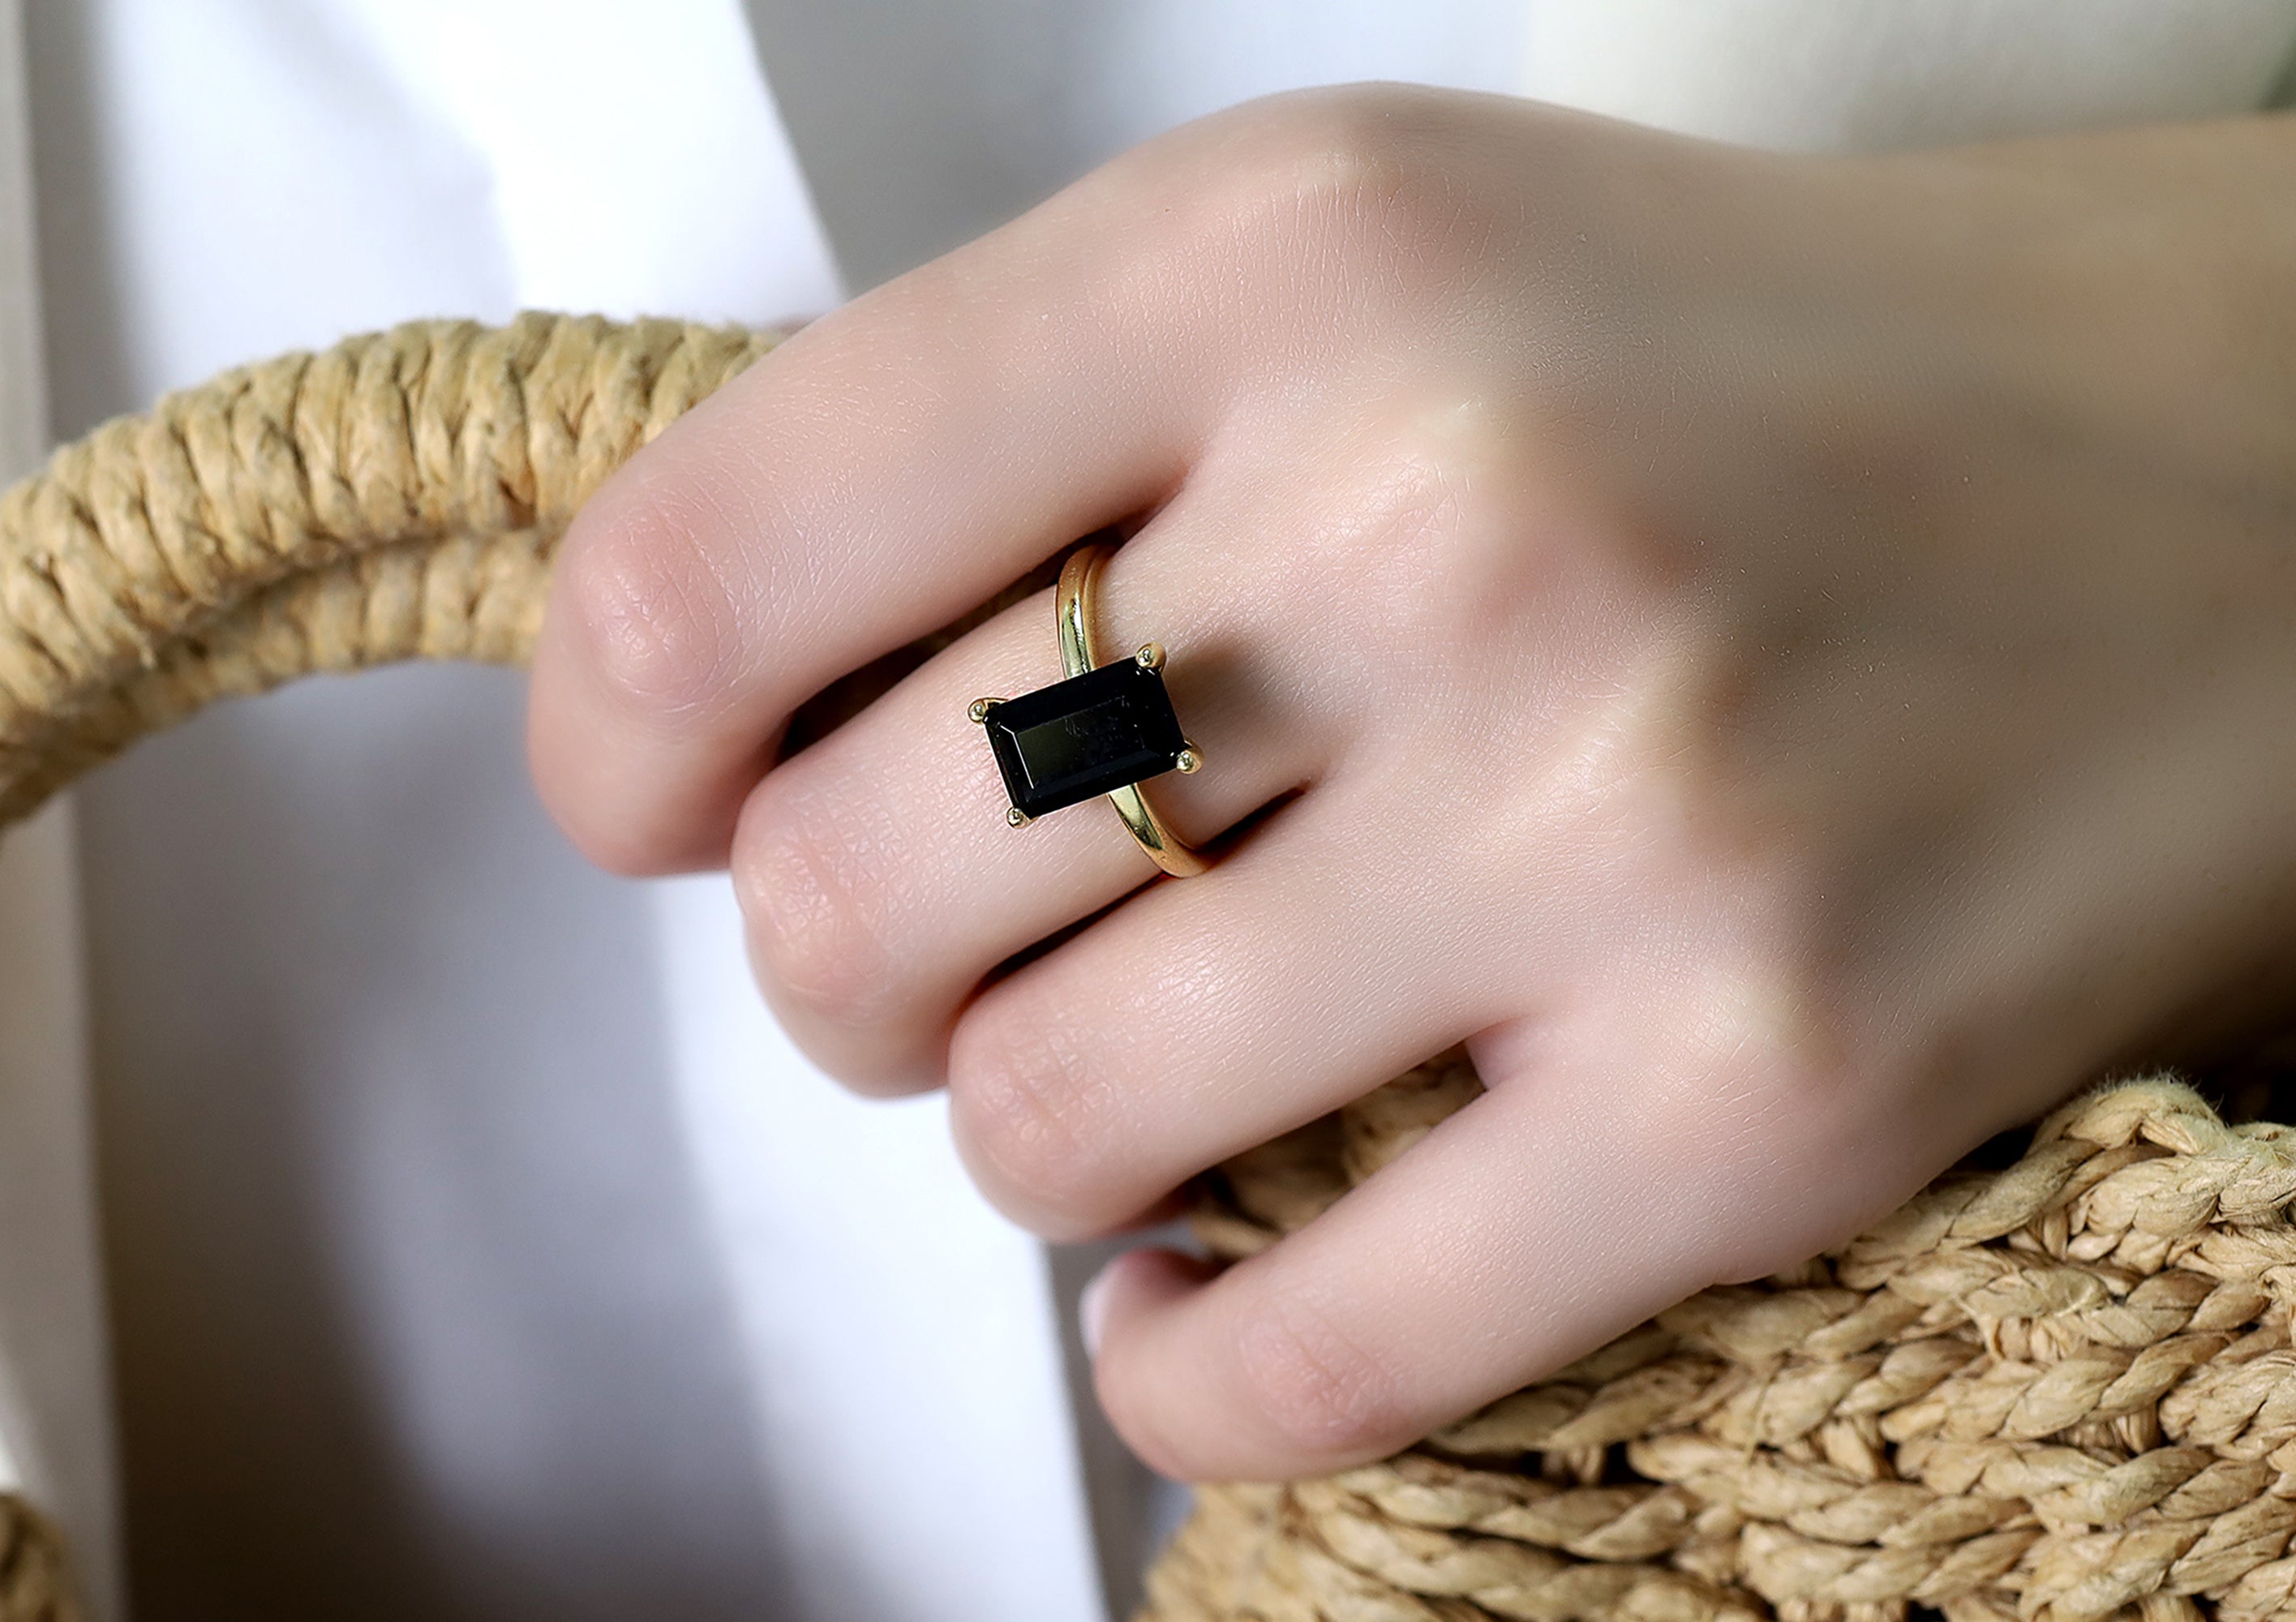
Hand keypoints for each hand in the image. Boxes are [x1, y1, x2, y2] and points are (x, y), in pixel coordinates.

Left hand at [526, 87, 2295, 1481]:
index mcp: (1276, 259)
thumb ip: (1003, 442)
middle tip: (981, 927)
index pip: (709, 560)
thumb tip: (702, 724)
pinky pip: (1294, 1353)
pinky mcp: (1766, 1089)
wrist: (2220, 482)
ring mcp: (1617, 816)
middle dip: (850, 961)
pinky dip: (1185, 1364)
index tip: (680, 796)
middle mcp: (1438, 511)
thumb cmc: (1713, 385)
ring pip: (1040, 1131)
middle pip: (846, 896)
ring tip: (1180, 1045)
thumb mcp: (1340, 266)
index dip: (623, 741)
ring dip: (1047, 1132)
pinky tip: (1204, 1284)